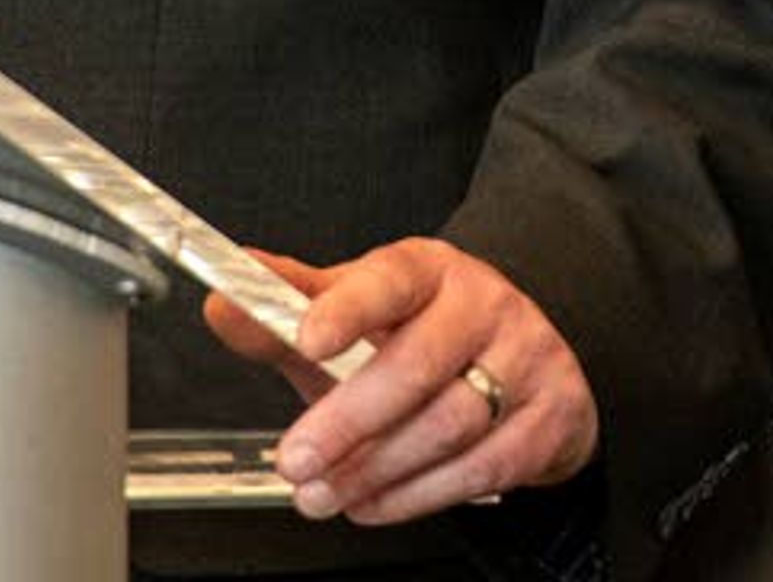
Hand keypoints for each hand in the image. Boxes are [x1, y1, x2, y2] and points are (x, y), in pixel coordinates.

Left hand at [204, 238, 598, 525]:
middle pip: (417, 363)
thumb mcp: (355, 319)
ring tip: (322, 494)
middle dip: (346, 421)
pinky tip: (374, 503)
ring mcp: (526, 358)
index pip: (391, 279)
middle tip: (294, 460)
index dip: (349, 309)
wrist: (525, 364)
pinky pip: (483, 466)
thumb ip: (286, 316)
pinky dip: (417, 496)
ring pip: (449, 424)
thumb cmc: (424, 338)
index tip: (308, 339)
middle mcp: (484, 305)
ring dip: (374, 470)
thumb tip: (222, 306)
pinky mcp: (550, 416)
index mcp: (430, 270)